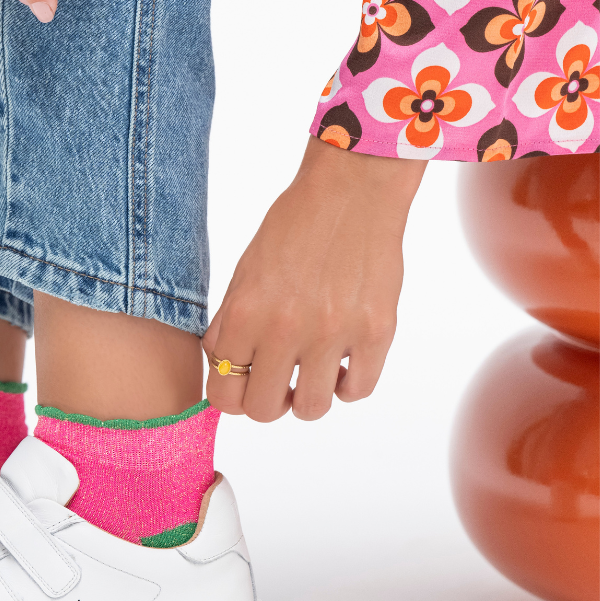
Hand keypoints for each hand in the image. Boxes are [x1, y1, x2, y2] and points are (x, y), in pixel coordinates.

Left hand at [203, 138, 425, 421]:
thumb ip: (231, 324)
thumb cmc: (294, 226)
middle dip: (266, 400)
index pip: (223, 392)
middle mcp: (287, 329)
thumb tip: (224, 370)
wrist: (352, 190)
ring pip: (312, 409)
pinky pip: (358, 390)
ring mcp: (334, 334)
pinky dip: (348, 384)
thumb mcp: (245, 271)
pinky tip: (343, 359)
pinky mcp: (376, 332)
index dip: (230, 394)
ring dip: (307, 396)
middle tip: (277, 379)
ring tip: (311, 369)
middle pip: (263, 410)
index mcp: (247, 313)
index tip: (242, 383)